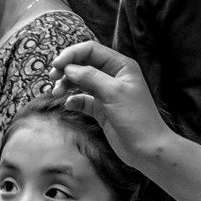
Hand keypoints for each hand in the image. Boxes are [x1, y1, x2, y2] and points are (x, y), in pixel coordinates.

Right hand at [48, 42, 171, 171]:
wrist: (147, 149)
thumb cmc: (136, 118)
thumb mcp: (113, 92)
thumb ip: (90, 77)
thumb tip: (68, 68)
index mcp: (121, 66)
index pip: (91, 50)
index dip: (72, 54)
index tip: (56, 65)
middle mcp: (113, 76)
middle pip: (84, 64)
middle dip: (67, 69)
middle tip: (53, 78)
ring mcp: (106, 93)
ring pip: (80, 81)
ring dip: (67, 84)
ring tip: (57, 94)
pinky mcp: (101, 109)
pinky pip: (82, 99)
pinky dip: (73, 100)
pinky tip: (69, 105)